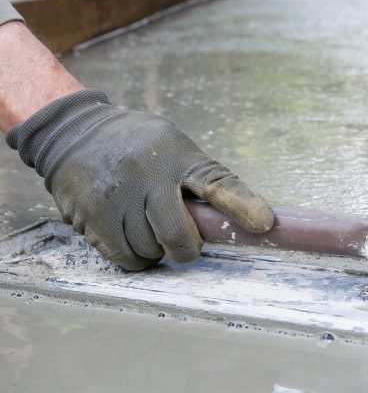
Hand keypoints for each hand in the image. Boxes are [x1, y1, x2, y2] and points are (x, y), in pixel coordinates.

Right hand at [6, 89, 273, 269]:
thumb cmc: (140, 145)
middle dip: (187, 248)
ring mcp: (118, 197)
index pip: (218, 184)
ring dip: (156, 250)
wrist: (77, 133)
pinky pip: (126, 258)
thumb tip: (244, 215)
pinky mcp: (93, 216)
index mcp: (179, 156)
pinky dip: (135, 257)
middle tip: (186, 243)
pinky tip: (131, 236)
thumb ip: (201, 177)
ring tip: (148, 226)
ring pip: (151, 251)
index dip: (243, 206)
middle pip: (178, 236)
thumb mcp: (174, 147)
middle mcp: (149, 176)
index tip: (264, 223)